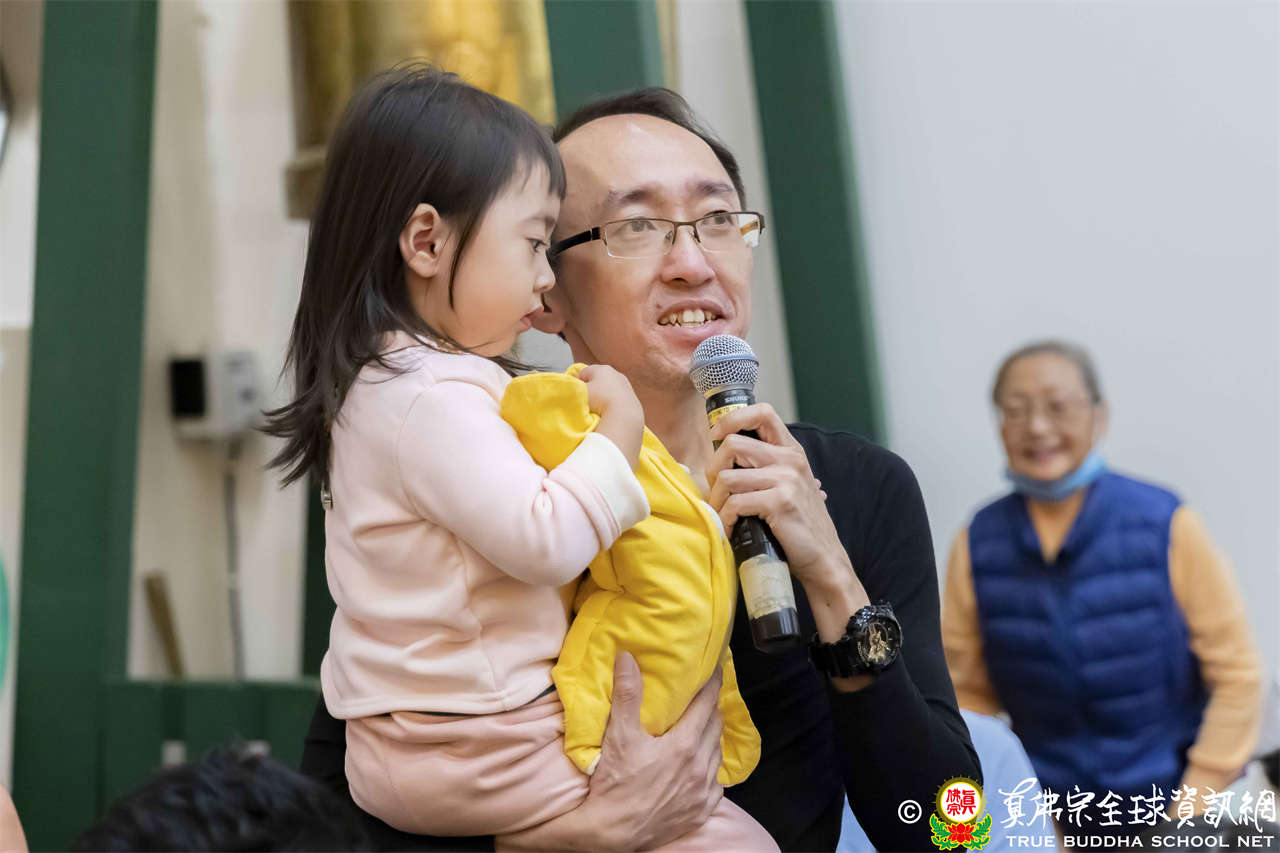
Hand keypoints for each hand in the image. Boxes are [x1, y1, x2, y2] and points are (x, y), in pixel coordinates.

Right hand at [498, 653, 723, 851]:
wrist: (612, 832)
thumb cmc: (615, 782)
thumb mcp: (619, 735)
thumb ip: (627, 694)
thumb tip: (628, 658)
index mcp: (684, 744)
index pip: (707, 703)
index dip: (713, 683)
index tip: (715, 669)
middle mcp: (700, 766)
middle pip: (715, 726)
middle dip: (711, 708)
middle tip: (703, 696)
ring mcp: (703, 790)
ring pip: (717, 753)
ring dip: (711, 737)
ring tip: (701, 728)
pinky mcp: (701, 810)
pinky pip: (717, 783)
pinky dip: (711, 769)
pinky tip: (700, 765)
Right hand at [580, 365, 643, 468]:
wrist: (624, 415)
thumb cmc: (599, 401)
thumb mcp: (580, 393)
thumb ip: (572, 389)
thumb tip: (569, 390)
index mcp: (602, 369)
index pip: (584, 372)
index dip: (578, 383)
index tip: (577, 394)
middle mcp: (616, 374)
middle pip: (599, 380)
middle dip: (592, 389)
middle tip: (587, 402)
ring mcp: (626, 385)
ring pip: (610, 389)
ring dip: (604, 397)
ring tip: (599, 409)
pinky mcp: (633, 398)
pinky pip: (619, 399)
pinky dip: (614, 404)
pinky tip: (610, 413)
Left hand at [707, 403, 846, 587]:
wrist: (823, 558)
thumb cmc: (797, 525)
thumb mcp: (787, 486)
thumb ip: (764, 467)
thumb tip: (722, 454)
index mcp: (791, 451)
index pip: (762, 412)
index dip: (733, 419)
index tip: (716, 435)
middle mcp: (790, 460)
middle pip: (732, 444)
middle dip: (713, 470)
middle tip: (717, 492)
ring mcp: (786, 479)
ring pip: (727, 477)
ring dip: (717, 501)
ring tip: (722, 516)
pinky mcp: (780, 502)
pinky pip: (735, 503)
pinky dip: (726, 519)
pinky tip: (731, 530)